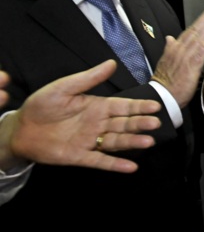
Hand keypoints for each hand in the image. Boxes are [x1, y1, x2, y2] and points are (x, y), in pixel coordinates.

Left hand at [0, 60, 161, 173]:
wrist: (20, 128)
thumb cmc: (41, 105)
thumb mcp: (64, 87)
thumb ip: (89, 78)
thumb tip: (111, 63)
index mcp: (97, 106)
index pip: (123, 106)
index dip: (139, 106)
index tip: (155, 106)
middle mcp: (98, 124)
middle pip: (124, 124)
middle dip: (140, 123)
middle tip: (155, 123)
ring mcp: (90, 141)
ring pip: (116, 142)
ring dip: (132, 142)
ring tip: (148, 141)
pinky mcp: (79, 156)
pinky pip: (100, 161)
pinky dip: (115, 165)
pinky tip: (131, 167)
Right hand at [152, 6, 203, 107]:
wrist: (161, 95)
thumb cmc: (166, 80)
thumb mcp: (166, 61)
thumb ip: (170, 48)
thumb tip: (169, 37)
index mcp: (176, 48)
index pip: (190, 31)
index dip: (201, 20)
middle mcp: (180, 50)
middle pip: (195, 31)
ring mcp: (184, 59)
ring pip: (198, 40)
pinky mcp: (189, 69)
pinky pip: (198, 56)